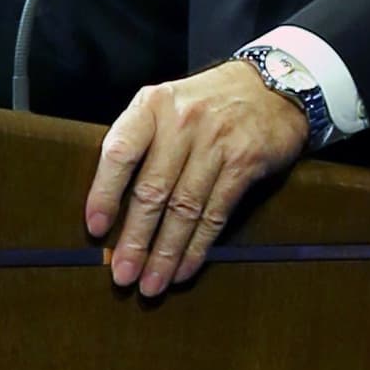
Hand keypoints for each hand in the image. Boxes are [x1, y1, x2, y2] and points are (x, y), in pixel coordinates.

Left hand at [85, 60, 309, 296]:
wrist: (273, 86)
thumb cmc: (208, 103)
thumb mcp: (167, 104)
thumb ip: (141, 141)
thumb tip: (109, 204)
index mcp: (153, 105)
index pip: (120, 152)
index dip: (104, 194)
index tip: (96, 230)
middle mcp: (183, 122)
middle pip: (152, 190)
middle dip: (135, 239)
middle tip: (122, 273)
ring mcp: (217, 142)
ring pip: (184, 208)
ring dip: (166, 252)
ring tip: (151, 283)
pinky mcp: (245, 162)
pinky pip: (216, 212)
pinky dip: (198, 245)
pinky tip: (185, 268)